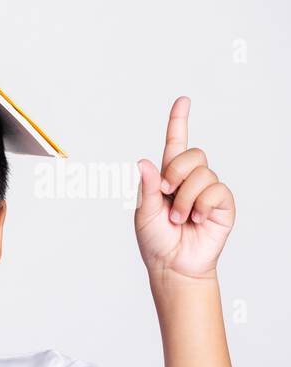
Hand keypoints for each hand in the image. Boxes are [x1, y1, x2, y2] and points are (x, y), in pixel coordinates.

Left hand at [134, 96, 234, 279]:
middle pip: (191, 154)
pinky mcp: (222, 203)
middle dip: (175, 172)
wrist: (173, 265)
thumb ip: (146, 188)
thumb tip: (144, 162)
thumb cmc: (155, 240)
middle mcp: (189, 179)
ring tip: (179, 218)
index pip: (175, 144)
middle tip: (166, 194)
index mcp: (167, 177)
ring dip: (184, 199)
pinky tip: (196, 220)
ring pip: (202, 174)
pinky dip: (200, 206)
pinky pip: (215, 190)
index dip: (179, 121)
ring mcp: (208, 190)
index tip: (183, 100)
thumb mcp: (143, 213)